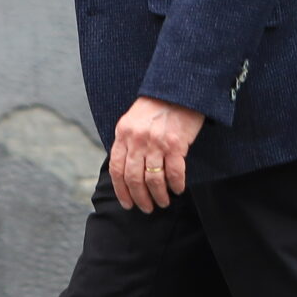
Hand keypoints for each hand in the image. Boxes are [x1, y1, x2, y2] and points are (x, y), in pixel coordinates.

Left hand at [109, 95, 205, 213]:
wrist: (179, 89)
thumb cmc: (157, 106)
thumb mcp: (133, 120)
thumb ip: (127, 142)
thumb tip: (125, 170)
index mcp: (123, 133)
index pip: (117, 169)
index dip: (121, 190)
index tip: (127, 203)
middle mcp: (137, 139)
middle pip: (133, 178)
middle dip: (140, 198)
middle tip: (146, 208)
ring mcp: (156, 142)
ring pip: (153, 179)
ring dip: (158, 195)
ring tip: (163, 202)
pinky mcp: (176, 144)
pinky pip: (174, 172)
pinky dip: (176, 185)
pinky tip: (178, 190)